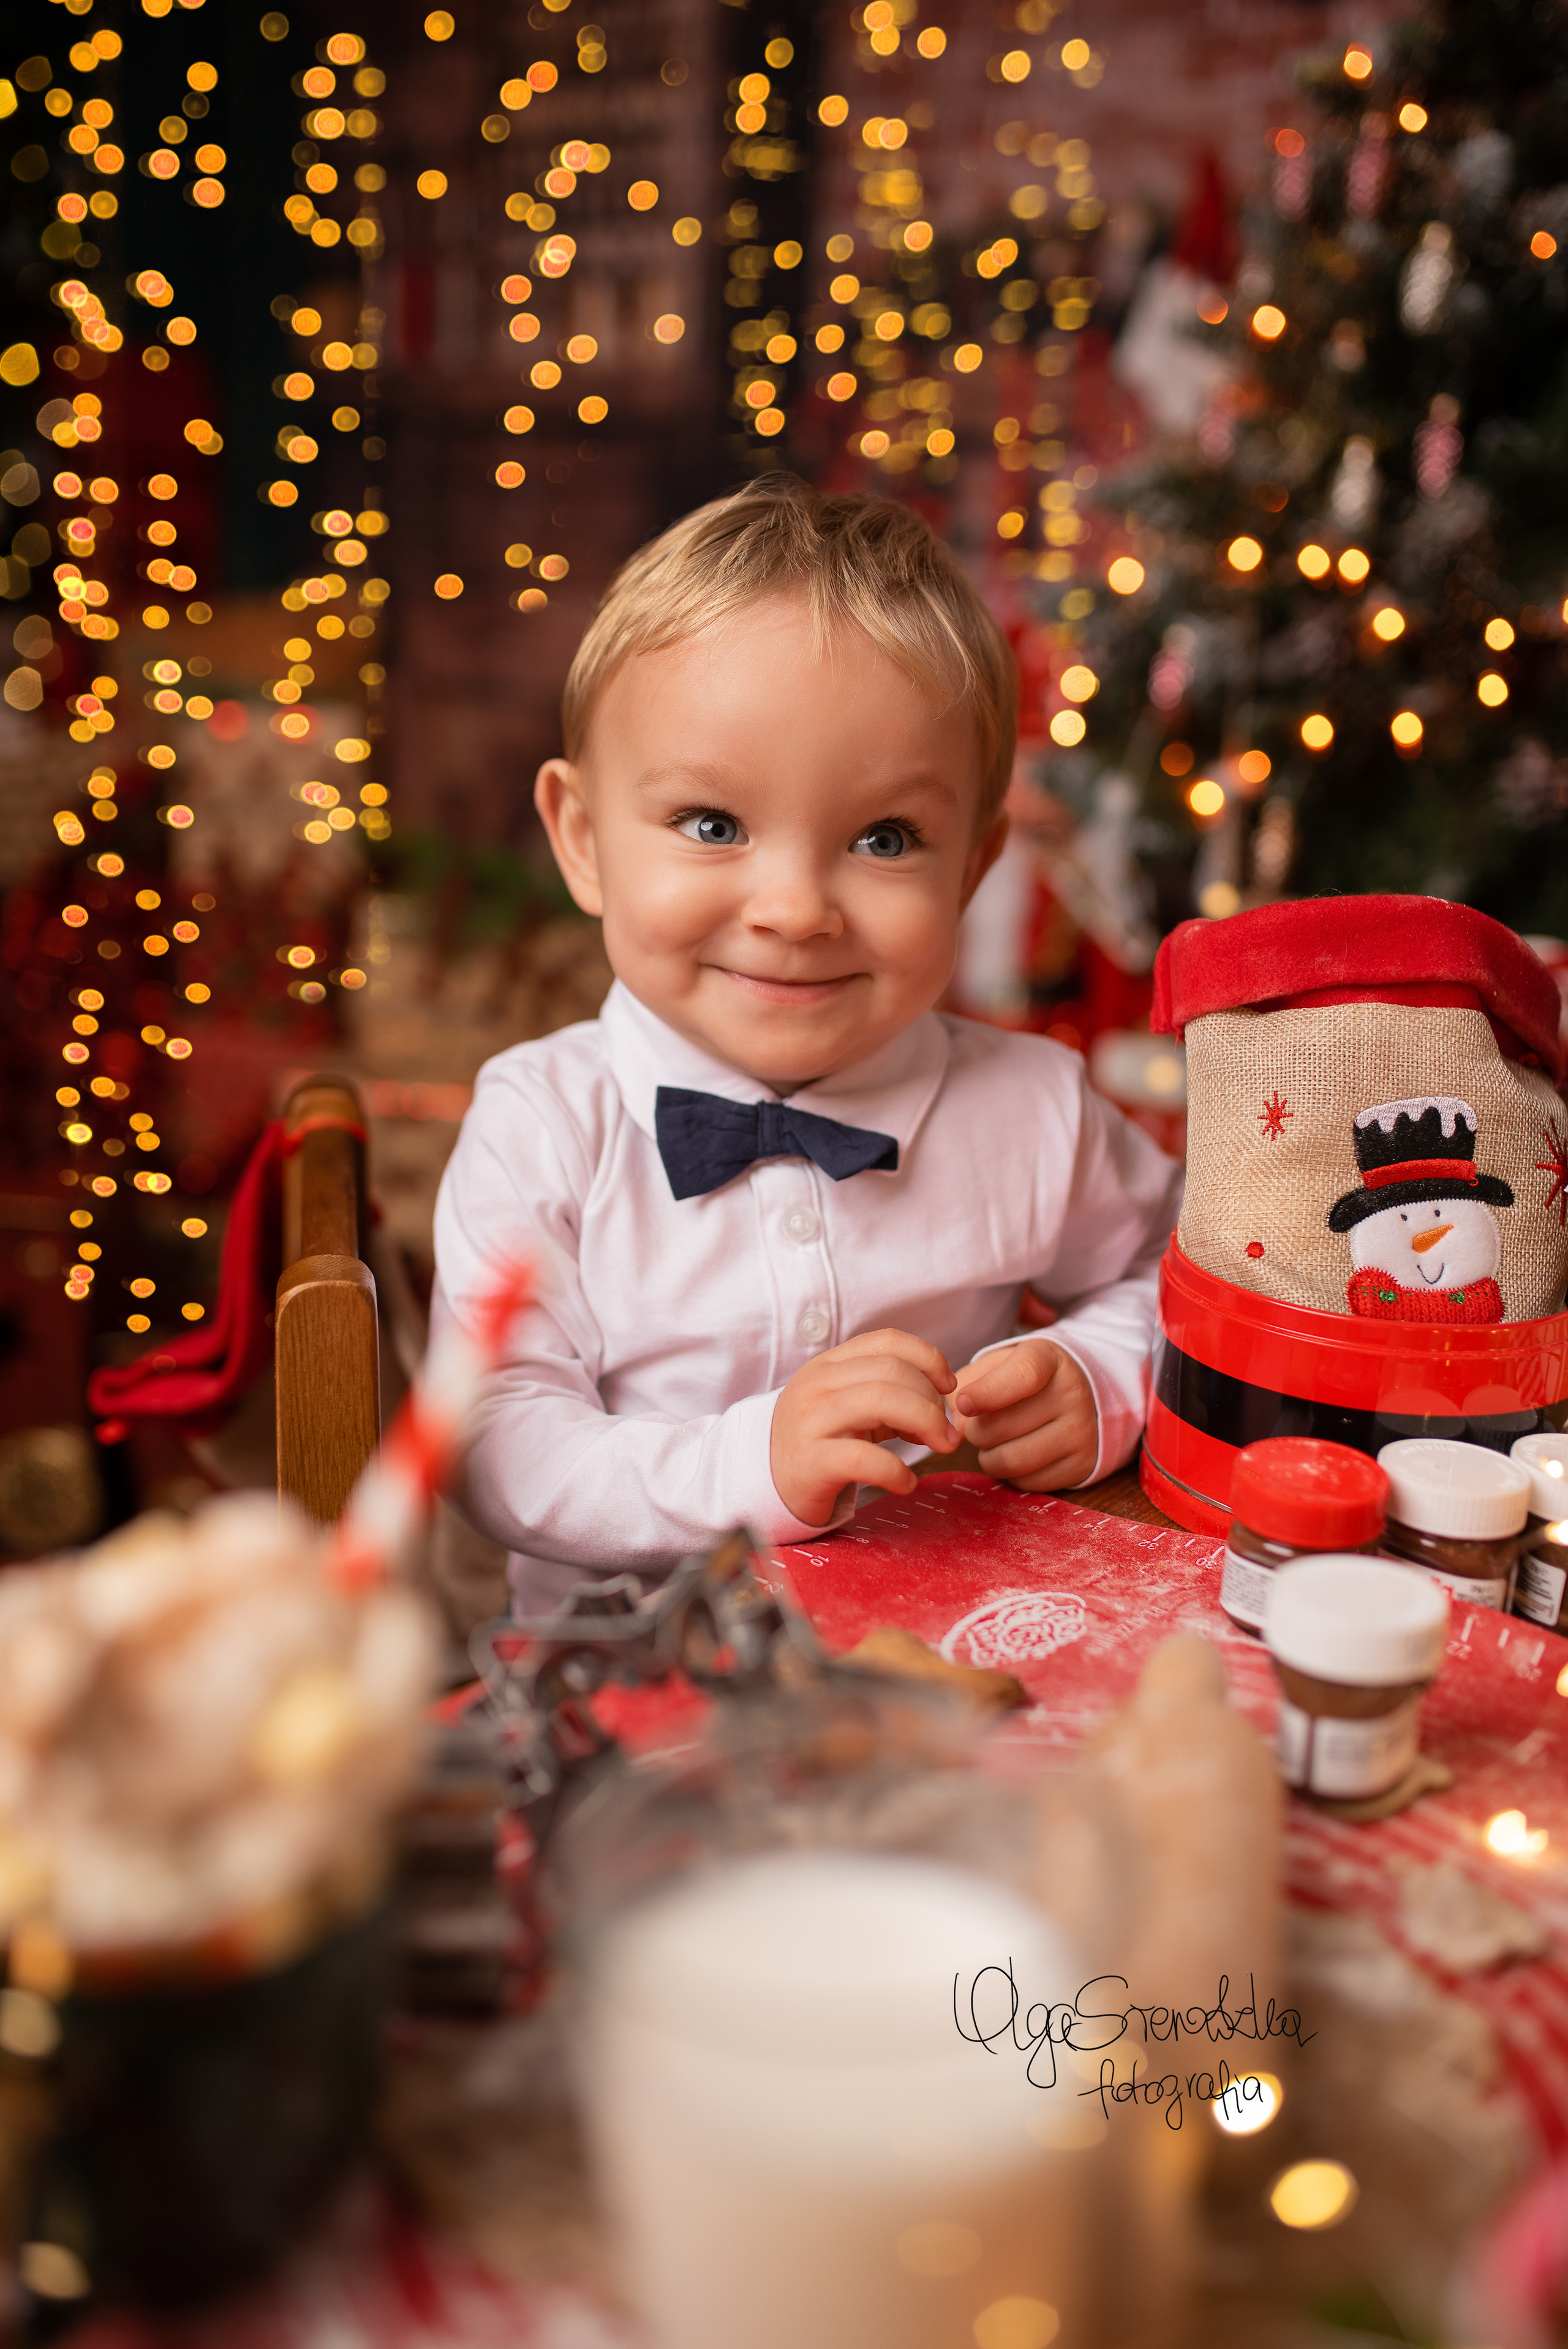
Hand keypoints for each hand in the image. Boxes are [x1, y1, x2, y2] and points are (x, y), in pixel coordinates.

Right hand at [771, 1329, 959, 1526]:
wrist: (765, 1481)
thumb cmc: (819, 1442)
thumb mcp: (848, 1406)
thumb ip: (888, 1393)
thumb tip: (941, 1401)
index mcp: (829, 1364)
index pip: (887, 1341)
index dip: (929, 1358)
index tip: (948, 1386)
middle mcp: (817, 1385)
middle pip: (892, 1371)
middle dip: (933, 1400)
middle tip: (947, 1432)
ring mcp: (811, 1421)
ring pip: (881, 1402)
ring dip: (926, 1424)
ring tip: (940, 1448)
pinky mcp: (811, 1463)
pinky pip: (864, 1459)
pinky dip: (896, 1471)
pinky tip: (906, 1484)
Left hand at [951, 1339, 1097, 1490]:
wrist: (1082, 1398)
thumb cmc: (1026, 1380)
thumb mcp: (997, 1364)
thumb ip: (969, 1384)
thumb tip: (959, 1429)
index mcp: (1048, 1359)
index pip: (1022, 1376)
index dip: (987, 1393)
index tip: (965, 1403)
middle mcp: (1072, 1394)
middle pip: (1002, 1427)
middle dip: (976, 1431)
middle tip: (981, 1425)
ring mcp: (1081, 1432)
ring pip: (1011, 1461)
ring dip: (989, 1457)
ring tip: (995, 1443)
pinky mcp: (1081, 1465)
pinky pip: (1026, 1482)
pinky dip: (1010, 1474)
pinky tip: (1017, 1455)